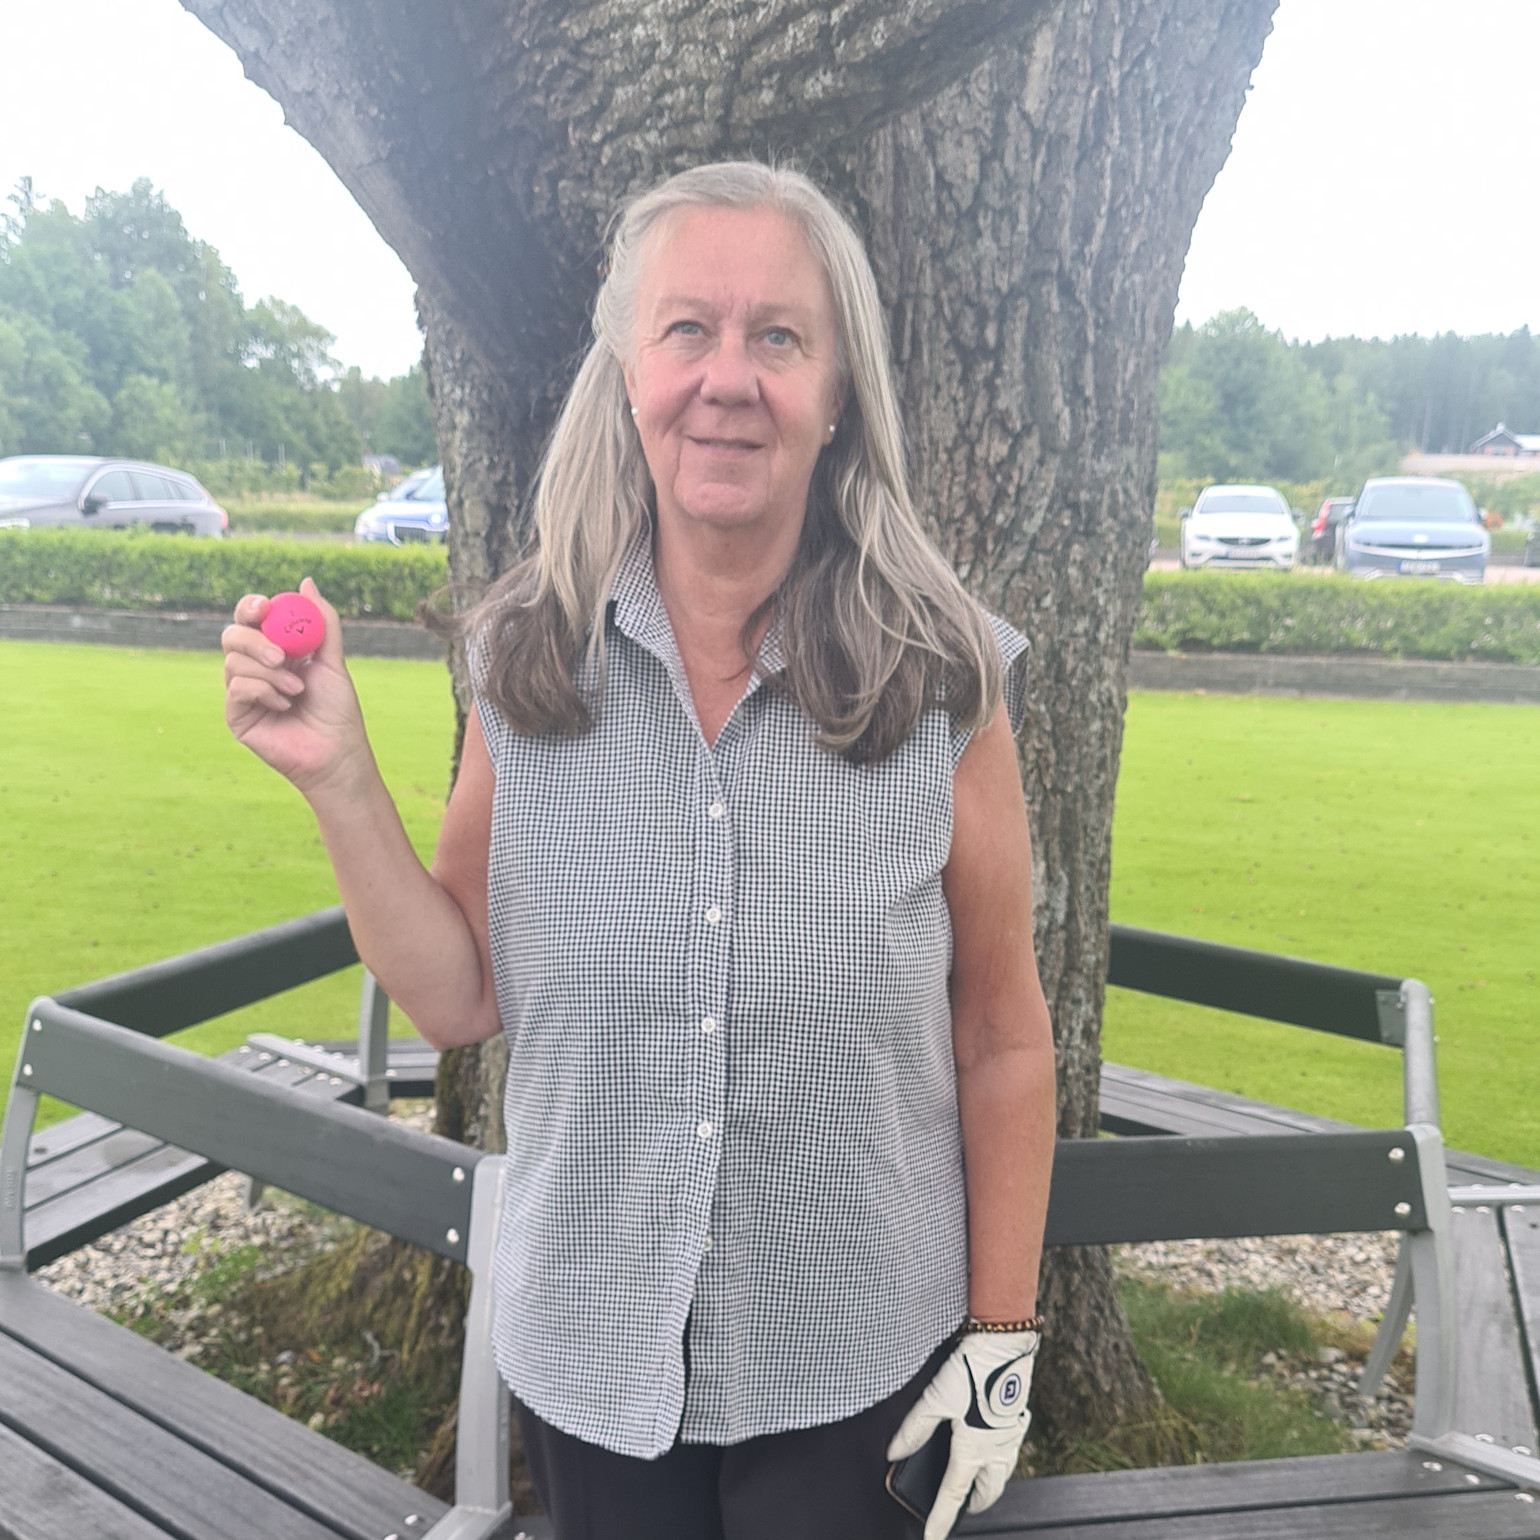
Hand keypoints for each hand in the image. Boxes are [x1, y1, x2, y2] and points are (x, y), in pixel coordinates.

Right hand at [221, 578, 373, 798]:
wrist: (337, 752)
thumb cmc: (337, 710)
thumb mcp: (333, 661)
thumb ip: (322, 623)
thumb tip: (306, 582)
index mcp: (275, 649)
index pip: (251, 618)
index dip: (252, 607)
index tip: (265, 607)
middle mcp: (254, 667)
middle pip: (232, 635)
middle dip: (255, 640)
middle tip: (281, 655)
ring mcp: (242, 690)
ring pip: (234, 661)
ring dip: (271, 674)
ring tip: (297, 691)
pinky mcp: (236, 714)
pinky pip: (237, 687)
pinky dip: (264, 692)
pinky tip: (285, 706)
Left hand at [887, 1330, 1036, 1539]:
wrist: (1006, 1344)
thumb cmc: (972, 1370)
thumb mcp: (935, 1398)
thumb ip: (914, 1428)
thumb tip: (895, 1452)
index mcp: (974, 1451)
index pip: (953, 1496)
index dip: (940, 1520)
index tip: (932, 1539)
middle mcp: (997, 1452)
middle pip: (984, 1494)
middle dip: (969, 1504)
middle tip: (952, 1504)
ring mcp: (1011, 1438)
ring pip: (999, 1477)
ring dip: (984, 1485)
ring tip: (966, 1479)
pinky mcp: (1017, 1422)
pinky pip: (1007, 1455)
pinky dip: (995, 1461)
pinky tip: (984, 1444)